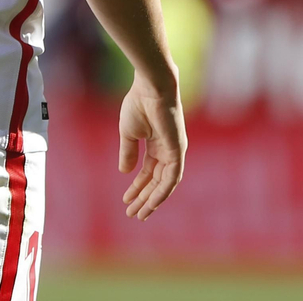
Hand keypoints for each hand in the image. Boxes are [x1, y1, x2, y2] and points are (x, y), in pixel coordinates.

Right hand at [118, 72, 185, 219]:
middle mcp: (169, 151)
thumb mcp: (128, 133)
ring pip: (165, 184)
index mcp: (157, 145)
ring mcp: (175, 152)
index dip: (137, 187)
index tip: (126, 200)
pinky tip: (151, 202)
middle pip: (157, 182)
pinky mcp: (177, 151)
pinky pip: (171, 177)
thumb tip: (124, 172)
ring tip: (140, 213)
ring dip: (153, 199)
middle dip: (144, 198)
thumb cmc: (138, 103)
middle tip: (134, 214)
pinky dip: (162, 191)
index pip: (149, 172)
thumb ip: (128, 153)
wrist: (150, 87)